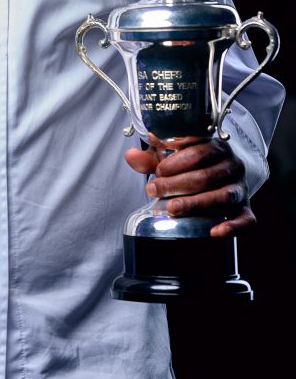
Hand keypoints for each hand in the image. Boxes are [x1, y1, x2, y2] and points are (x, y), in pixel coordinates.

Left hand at [124, 134, 253, 237]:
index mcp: (215, 146)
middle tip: (154, 190)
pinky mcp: (246, 209)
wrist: (220, 175)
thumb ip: (151, 157)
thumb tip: (131, 156)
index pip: (198, 150)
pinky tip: (215, 232)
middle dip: (176, 184)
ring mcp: (240, 188)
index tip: (157, 170)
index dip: (175, 161)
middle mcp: (231, 165)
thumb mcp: (170, 157)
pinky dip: (233, 226)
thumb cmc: (191, 164)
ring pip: (223, 196)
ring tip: (172, 208)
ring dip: (196, 203)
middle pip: (205, 175)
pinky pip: (246, 219)